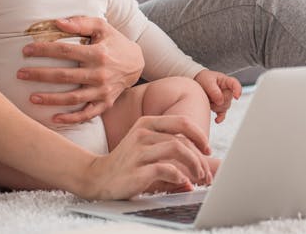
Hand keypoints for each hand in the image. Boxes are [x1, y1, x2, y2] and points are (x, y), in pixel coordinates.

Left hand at [18, 16, 143, 123]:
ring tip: (31, 98)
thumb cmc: (114, 42)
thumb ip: (81, 22)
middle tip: (20, 74)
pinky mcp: (105, 103)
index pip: (65, 51)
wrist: (136, 63)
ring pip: (73, 98)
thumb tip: (57, 22)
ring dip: (51, 99)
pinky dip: (71, 118)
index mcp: (98, 53)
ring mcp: (103, 91)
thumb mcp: (102, 27)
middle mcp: (100, 74)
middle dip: (40, 75)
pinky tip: (54, 118)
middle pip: (64, 76)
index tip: (26, 51)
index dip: (43, 50)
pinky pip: (87, 114)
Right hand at [85, 115, 213, 198]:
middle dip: (200, 158)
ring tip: (197, 178)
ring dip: (193, 165)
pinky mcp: (137, 169)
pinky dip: (179, 176)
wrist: (98, 177)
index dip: (199, 136)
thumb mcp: (146, 146)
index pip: (182, 122)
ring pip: (177, 149)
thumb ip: (169, 145)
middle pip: (183, 139)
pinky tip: (182, 182)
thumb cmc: (127, 162)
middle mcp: (143, 133)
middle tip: (205, 173)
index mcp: (147, 123)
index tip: (207, 150)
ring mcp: (138, 150)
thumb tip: (201, 160)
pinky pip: (166, 168)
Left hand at [194, 70, 242, 122]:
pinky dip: (220, 118)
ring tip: (207, 99)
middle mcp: (227, 91)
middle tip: (207, 95)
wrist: (196, 83)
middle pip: (228, 99)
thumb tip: (220, 101)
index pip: (235, 84)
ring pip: (224, 107)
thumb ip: (214, 90)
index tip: (236, 97)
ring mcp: (224, 100)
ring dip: (215, 106)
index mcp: (226, 81)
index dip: (238, 90)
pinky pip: (222, 114)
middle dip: (218, 100)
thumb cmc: (204, 79)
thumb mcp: (207, 81)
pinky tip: (216, 120)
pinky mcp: (219, 107)